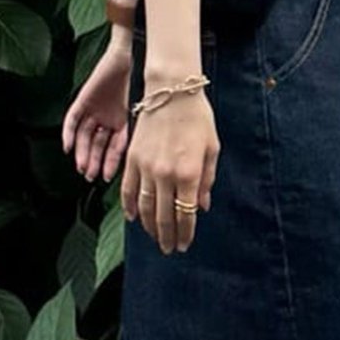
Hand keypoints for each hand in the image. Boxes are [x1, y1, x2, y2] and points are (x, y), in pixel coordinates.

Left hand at [62, 35, 132, 183]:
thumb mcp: (144, 112)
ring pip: (85, 136)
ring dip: (82, 151)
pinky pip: (73, 119)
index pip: (116, 148)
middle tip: (90, 176)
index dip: (112, 163)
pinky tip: (67, 147)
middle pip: (98, 144)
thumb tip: (142, 159)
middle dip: (94, 161)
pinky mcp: (84, 99)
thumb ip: (139, 134)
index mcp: (126, 122)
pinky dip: (68, 133)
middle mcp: (109, 118)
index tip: (107, 178)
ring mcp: (96, 109)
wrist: (132, 54)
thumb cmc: (144, 81)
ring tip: (81, 166)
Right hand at [122, 89, 217, 255]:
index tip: (185, 245)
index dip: (185, 233)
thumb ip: (206, 180)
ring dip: (149, 227)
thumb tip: (201, 207)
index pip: (186, 214)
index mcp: (188, 173)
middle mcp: (165, 174)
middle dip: (167, 237)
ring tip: (154, 238)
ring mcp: (145, 167)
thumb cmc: (198, 118)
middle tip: (169, 249)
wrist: (172, 91)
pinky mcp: (131, 158)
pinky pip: (128, 189)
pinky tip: (133, 217)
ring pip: (144, 207)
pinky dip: (130, 206)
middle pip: (163, 216)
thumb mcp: (211, 149)